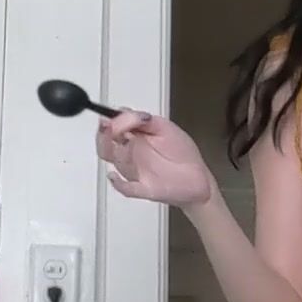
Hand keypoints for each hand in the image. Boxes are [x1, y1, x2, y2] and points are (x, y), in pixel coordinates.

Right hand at [97, 109, 215, 207]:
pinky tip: (114, 176)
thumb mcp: (165, 127)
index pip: (112, 127)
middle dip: (104, 136)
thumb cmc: (182, 153)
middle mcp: (131, 154)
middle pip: (105, 146)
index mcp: (135, 137)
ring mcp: (135, 171)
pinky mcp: (142, 188)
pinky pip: (125, 188)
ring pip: (116, 162)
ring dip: (119, 152)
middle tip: (110, 129)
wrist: (198, 177)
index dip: (109, 122)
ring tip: (129, 143)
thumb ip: (144, 120)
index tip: (111, 118)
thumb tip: (125, 113)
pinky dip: (117, 183)